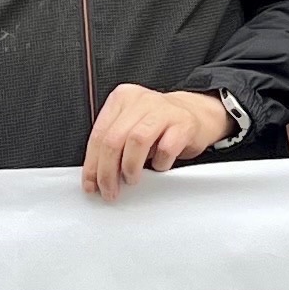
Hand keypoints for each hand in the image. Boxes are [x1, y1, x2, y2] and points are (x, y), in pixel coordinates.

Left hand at [84, 84, 232, 201]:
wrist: (197, 114)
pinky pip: (166, 148)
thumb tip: (96, 175)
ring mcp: (164, 110)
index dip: (92, 164)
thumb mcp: (131, 126)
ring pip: (137, 140)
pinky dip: (159, 163)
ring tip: (132, 179)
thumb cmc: (159, 125)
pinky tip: (159, 165)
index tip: (91, 184)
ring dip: (130, 166)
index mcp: (122, 99)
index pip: (99, 134)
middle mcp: (141, 101)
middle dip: (107, 171)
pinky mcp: (184, 124)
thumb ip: (113, 144)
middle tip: (110, 190)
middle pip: (114, 139)